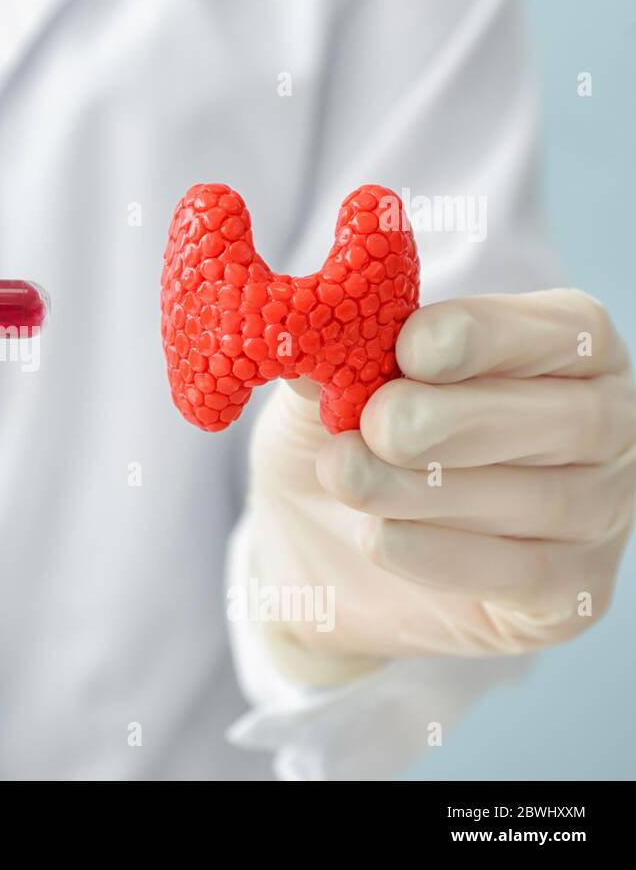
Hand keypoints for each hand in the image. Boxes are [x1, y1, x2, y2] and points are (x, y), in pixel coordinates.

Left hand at [246, 289, 634, 677]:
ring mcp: (599, 516)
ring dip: (430, 489)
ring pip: (543, 500)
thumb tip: (327, 334)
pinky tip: (377, 536)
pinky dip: (441, 555)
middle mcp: (605, 428)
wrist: (319, 553)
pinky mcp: (570, 595)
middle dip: (459, 419)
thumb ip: (338, 358)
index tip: (410, 347)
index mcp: (565, 351)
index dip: (492, 334)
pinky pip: (522, 575)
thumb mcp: (326, 392)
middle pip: (571, 417)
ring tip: (346, 476)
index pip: (568, 329)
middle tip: (377, 425)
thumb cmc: (348, 442)